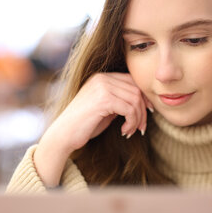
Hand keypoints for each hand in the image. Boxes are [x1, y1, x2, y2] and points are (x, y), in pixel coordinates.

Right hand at [33, 72, 152, 186]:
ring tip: (131, 131)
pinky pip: (129, 109)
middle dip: (143, 110)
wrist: (64, 135)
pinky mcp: (103, 99)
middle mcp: (102, 78)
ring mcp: (102, 87)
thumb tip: (142, 103)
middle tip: (141, 128)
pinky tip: (124, 131)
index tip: (147, 113)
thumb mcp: (105, 109)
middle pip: (136, 89)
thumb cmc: (84, 125)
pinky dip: (131, 122)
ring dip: (137, 119)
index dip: (143, 97)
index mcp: (101, 78)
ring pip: (135, 100)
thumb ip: (120, 101)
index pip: (131, 80)